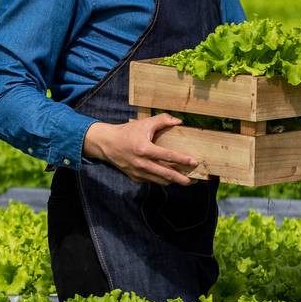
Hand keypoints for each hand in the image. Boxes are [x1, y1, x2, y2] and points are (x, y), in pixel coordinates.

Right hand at [83, 114, 197, 184]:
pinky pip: (152, 181)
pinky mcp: (135, 177)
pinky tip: (168, 177)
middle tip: (194, 180)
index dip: (182, 159)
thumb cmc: (126, 132)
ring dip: (173, 181)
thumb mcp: (143, 123)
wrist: (106, 144)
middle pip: (167, 174)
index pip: (168, 156)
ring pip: (161, 181)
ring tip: (184, 180)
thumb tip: (179, 121)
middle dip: (182, 179)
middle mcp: (141, 163)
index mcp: (144, 148)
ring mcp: (138, 172)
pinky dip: (161, 180)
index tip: (194, 162)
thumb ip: (161, 120)